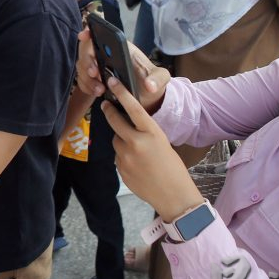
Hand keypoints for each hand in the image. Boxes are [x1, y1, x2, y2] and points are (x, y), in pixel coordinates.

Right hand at [75, 29, 169, 112]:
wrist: (148, 99)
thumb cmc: (152, 82)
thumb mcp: (161, 78)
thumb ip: (157, 78)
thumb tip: (149, 85)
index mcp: (120, 48)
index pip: (101, 35)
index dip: (90, 33)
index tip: (84, 36)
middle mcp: (106, 56)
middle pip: (86, 52)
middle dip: (87, 61)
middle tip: (94, 73)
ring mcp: (98, 69)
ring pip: (82, 68)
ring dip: (87, 79)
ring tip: (100, 90)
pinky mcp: (95, 82)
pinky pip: (83, 82)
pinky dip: (87, 88)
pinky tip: (97, 93)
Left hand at [105, 76, 203, 221]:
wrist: (173, 196)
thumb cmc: (173, 168)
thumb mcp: (162, 143)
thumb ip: (144, 132)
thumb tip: (127, 125)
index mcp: (152, 133)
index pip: (133, 108)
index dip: (121, 93)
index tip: (112, 82)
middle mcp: (136, 143)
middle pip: (115, 121)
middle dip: (109, 112)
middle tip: (106, 105)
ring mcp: (125, 157)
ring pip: (116, 141)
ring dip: (121, 140)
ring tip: (137, 151)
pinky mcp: (120, 169)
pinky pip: (117, 157)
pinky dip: (123, 156)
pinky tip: (137, 165)